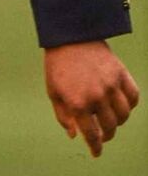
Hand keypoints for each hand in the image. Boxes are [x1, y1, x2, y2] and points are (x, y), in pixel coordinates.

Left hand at [45, 41, 138, 157]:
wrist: (68, 34)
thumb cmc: (58, 63)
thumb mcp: (53, 91)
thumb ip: (63, 116)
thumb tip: (74, 134)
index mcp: (78, 103)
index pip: (92, 135)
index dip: (95, 147)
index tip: (96, 152)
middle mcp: (97, 96)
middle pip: (110, 127)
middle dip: (106, 135)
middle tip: (102, 134)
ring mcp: (110, 85)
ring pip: (123, 115)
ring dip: (118, 121)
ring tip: (110, 118)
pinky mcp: (120, 73)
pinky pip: (133, 96)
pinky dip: (130, 104)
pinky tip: (122, 104)